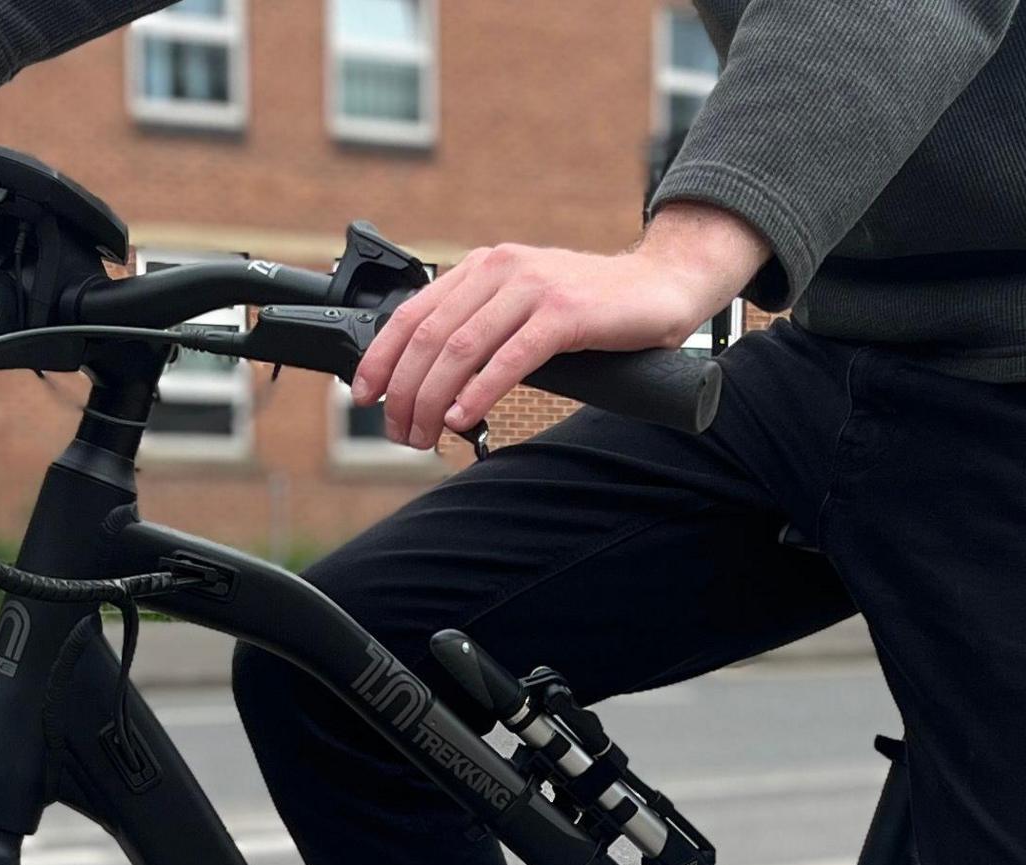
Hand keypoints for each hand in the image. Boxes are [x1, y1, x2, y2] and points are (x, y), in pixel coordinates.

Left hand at [353, 203, 768, 448]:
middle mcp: (501, 268)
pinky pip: (508, 357)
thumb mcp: (524, 306)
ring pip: (460, 347)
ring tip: (425, 435)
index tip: (364, 395)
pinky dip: (479, 392)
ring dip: (433, 399)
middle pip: (429, 335)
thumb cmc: (594, 307)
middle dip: (405, 391)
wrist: (661, 286)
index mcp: (483, 267)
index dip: (381, 356)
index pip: (412, 312)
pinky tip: (464, 419)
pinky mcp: (565, 312)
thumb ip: (485, 325)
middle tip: (399, 433)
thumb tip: (435, 377)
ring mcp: (532, 287)